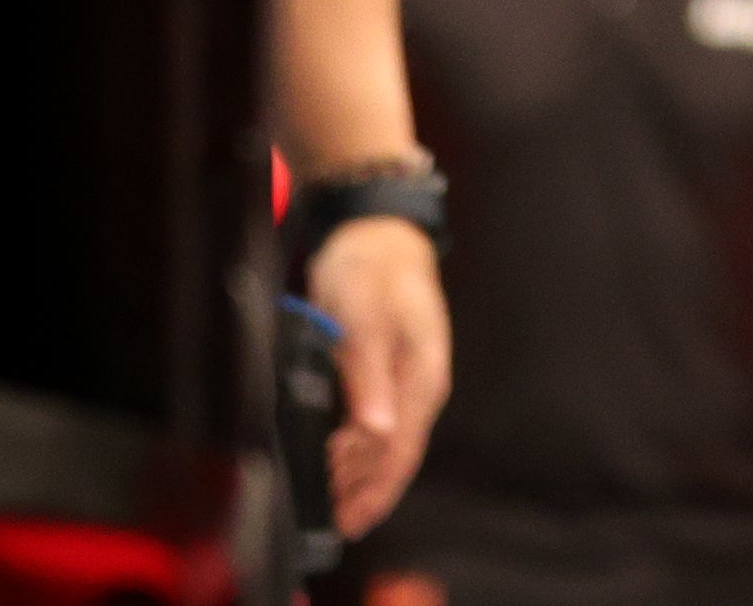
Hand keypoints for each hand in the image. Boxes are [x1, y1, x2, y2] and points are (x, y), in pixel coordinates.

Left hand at [302, 214, 448, 538]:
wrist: (378, 231)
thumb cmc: (372, 269)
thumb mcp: (363, 320)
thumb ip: (369, 377)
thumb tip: (376, 431)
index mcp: (423, 375)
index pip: (402, 448)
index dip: (378, 488)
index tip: (353, 520)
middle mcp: (420, 384)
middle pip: (396, 451)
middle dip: (367, 489)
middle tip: (334, 520)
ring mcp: (406, 378)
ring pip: (385, 440)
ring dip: (360, 471)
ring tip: (329, 497)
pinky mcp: (387, 370)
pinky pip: (375, 421)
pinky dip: (356, 445)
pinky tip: (336, 457)